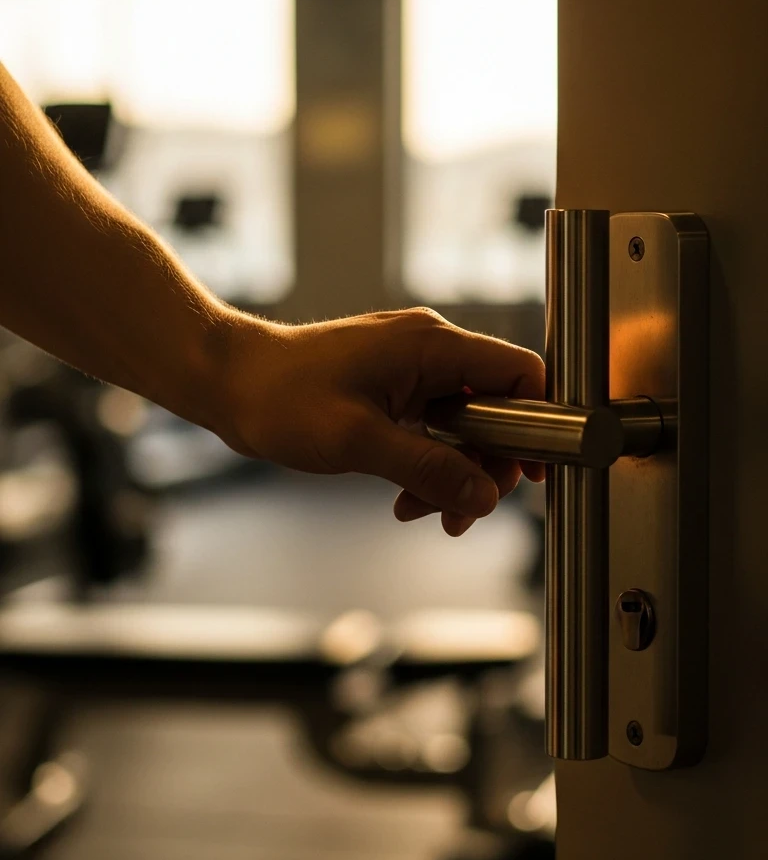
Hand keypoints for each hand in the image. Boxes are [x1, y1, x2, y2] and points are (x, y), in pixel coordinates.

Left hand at [220, 307, 544, 535]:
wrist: (227, 382)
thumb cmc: (280, 397)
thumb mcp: (358, 442)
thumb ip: (428, 469)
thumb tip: (484, 496)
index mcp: (433, 346)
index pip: (520, 374)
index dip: (538, 424)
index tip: (533, 473)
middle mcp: (430, 349)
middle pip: (497, 410)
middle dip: (486, 467)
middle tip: (462, 513)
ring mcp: (411, 368)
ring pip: (465, 427)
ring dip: (453, 475)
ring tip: (422, 512)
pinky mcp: (393, 387)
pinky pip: (434, 430)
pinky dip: (427, 466)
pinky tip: (404, 498)